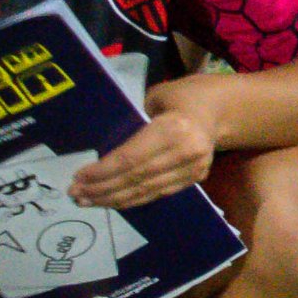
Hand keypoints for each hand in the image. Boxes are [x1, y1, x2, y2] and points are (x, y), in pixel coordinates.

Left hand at [76, 73, 224, 207]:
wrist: (222, 109)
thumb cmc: (184, 96)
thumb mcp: (158, 96)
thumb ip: (134, 118)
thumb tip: (106, 145)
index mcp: (176, 128)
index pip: (131, 157)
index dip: (102, 171)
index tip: (77, 177)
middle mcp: (186, 152)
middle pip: (136, 178)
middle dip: (102, 188)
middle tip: (74, 194)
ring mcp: (194, 169)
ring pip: (146, 190)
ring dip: (113, 199)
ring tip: (87, 201)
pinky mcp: (195, 179)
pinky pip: (158, 193)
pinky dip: (132, 199)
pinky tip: (111, 201)